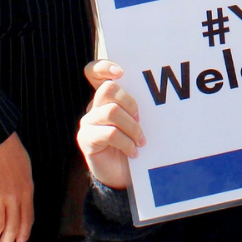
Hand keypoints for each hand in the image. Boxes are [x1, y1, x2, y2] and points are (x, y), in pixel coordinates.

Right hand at [77, 62, 144, 191]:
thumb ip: (137, 107)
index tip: (121, 72)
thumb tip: (155, 97)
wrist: (122, 175)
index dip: (104, 67)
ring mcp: (87, 122)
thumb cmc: (133, 143)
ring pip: (111, 112)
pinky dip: (126, 143)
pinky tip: (133, 152)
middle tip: (141, 119)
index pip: (94, 72)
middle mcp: (93, 106)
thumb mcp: (137, 122)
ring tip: (141, 140)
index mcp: (105, 98)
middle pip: (108, 89)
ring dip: (132, 127)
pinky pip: (109, 134)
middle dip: (130, 102)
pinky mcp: (85, 140)